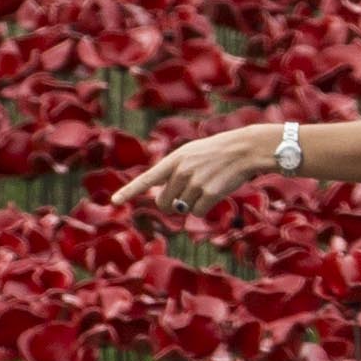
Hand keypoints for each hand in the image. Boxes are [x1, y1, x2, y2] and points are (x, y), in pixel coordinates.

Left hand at [114, 124, 278, 216]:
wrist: (245, 149)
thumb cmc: (218, 153)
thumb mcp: (192, 155)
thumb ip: (174, 173)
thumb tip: (165, 203)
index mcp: (174, 159)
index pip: (147, 178)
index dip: (129, 191)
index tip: (114, 201)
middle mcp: (181, 171)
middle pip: (164, 202)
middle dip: (171, 204)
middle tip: (187, 194)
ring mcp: (194, 182)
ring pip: (183, 208)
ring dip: (194, 203)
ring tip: (208, 184)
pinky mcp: (209, 193)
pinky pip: (198, 212)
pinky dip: (205, 207)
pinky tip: (216, 191)